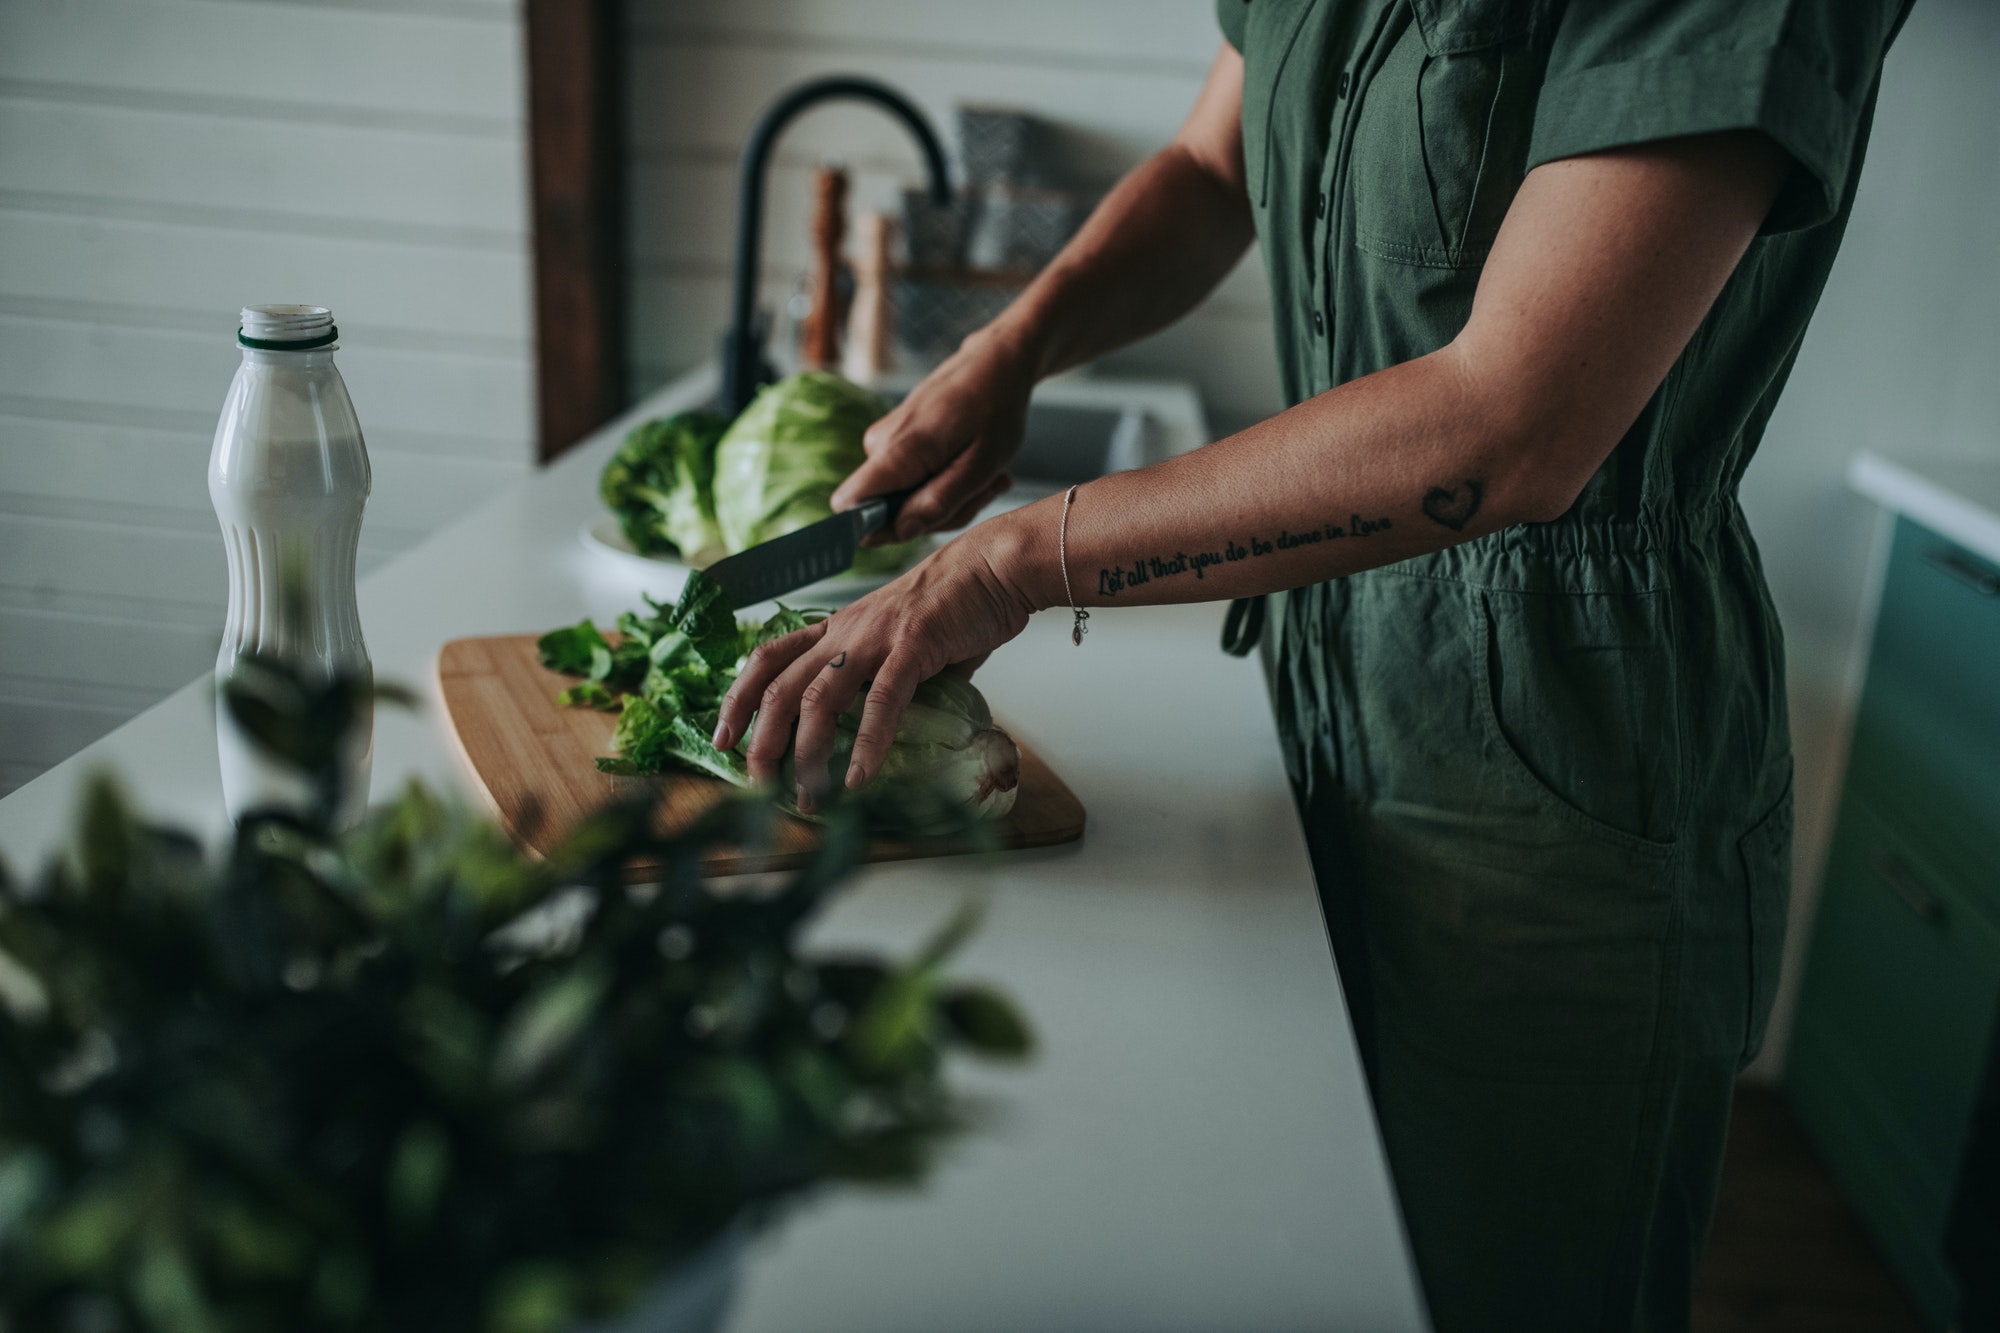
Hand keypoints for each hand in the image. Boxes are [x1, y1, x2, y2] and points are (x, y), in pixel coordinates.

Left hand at [713, 508, 1049, 810]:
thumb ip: (891, 676)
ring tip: (807, 794)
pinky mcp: (913, 646)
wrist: (994, 566)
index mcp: (837, 627)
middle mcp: (845, 631)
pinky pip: (882, 701)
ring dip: (806, 752)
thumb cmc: (956, 602)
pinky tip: (860, 779)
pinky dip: (868, 745)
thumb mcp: (903, 639)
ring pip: (818, 697)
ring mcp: (875, 638)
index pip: (768, 658)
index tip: (723, 737)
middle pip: (779, 685)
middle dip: (761, 739)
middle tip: (756, 783)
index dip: (738, 697)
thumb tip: (902, 717)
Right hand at [830, 326, 1039, 543]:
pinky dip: (944, 481)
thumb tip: (899, 531)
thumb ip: (938, 503)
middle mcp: (879, 445)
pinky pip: (911, 481)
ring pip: (906, 499)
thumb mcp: (981, 466)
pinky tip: (971, 464)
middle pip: (889, 512)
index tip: (922, 524)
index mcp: (897, 452)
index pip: (849, 505)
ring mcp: (884, 441)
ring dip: (948, 497)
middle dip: (937, 512)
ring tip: (983, 474)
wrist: (995, 363)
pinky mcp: (894, 440)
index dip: (878, 529)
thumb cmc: (995, 410)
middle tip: (981, 490)